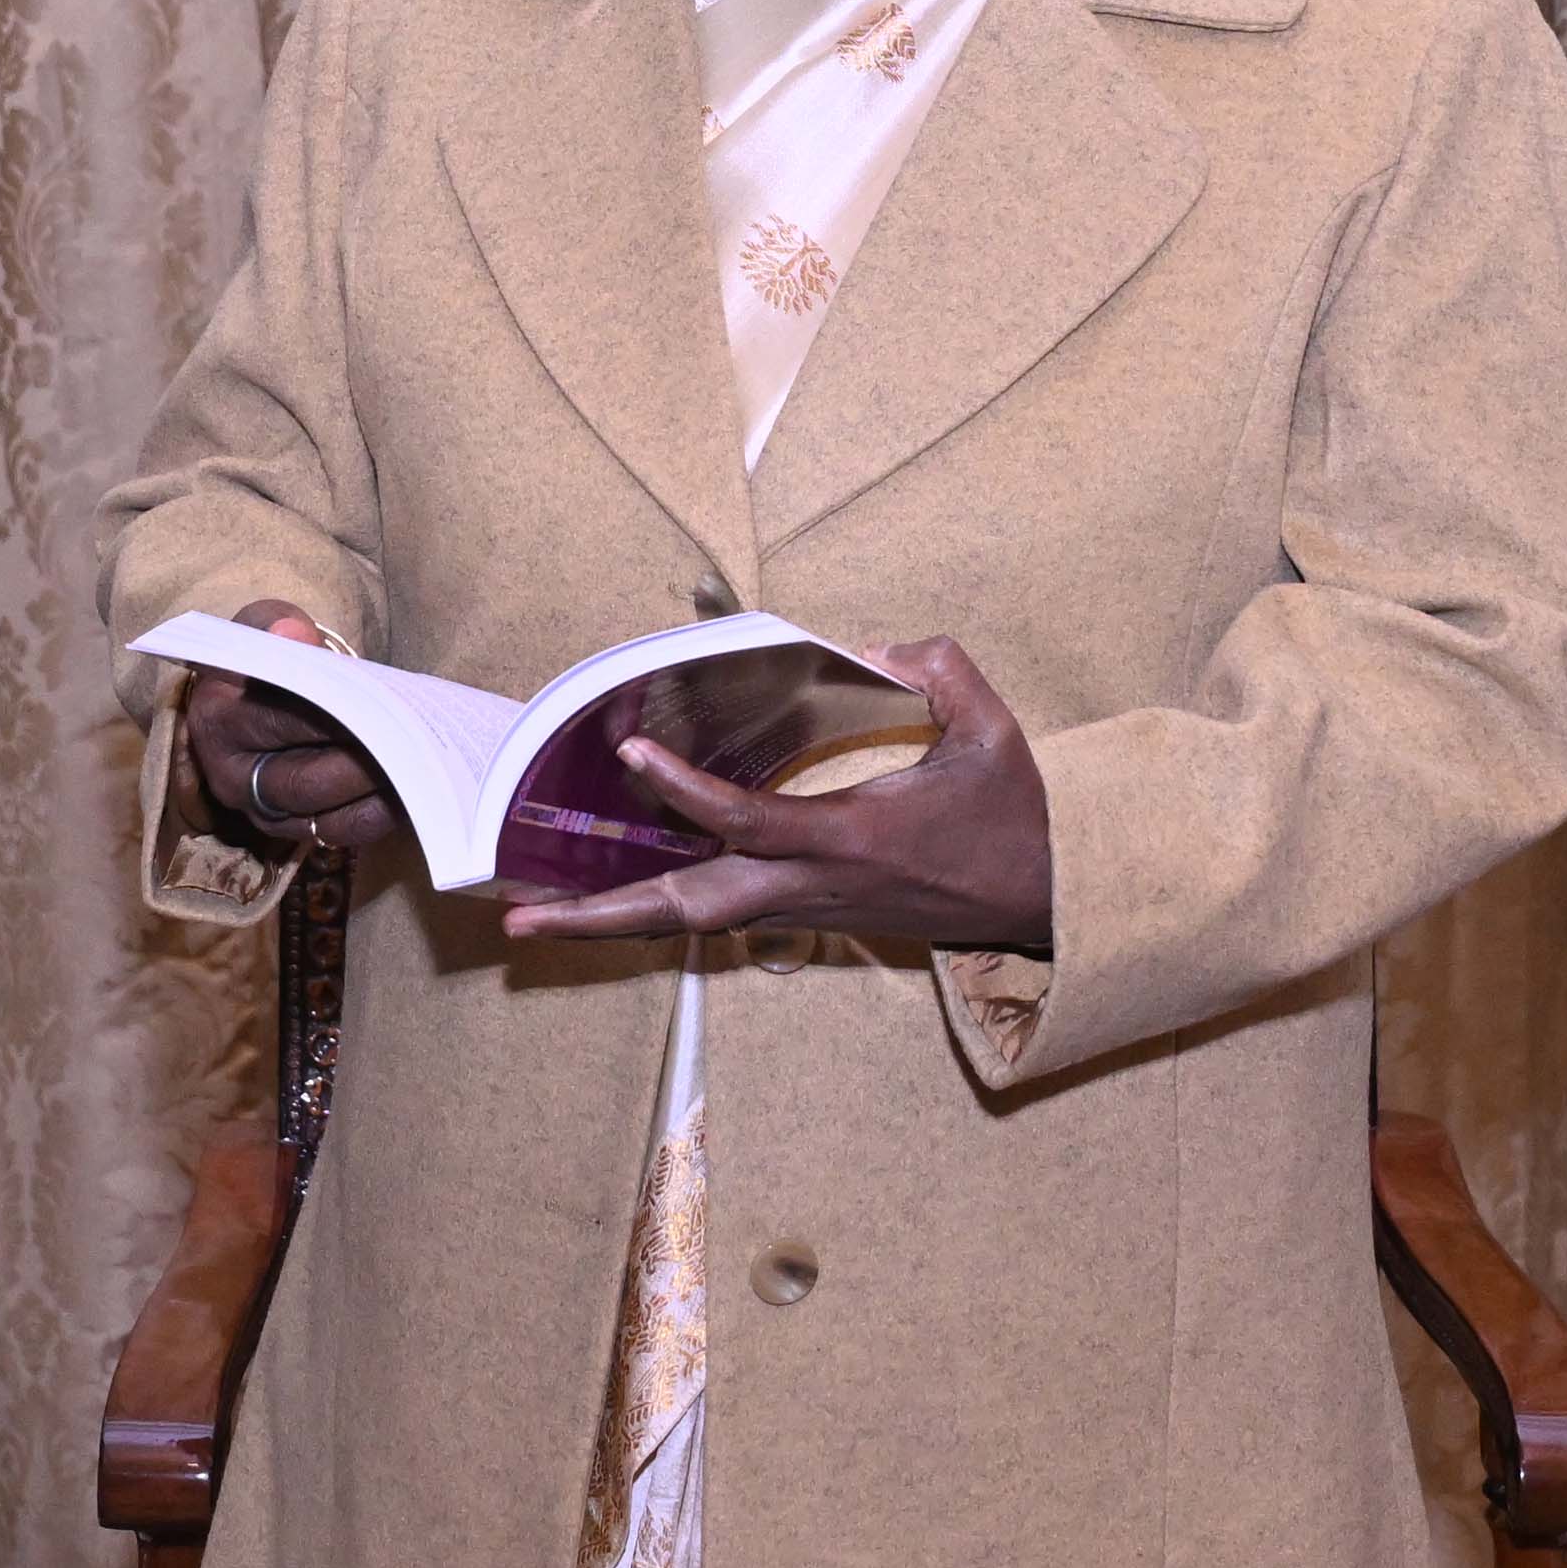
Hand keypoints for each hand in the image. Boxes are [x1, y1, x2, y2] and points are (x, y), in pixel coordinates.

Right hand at [181, 604, 397, 862]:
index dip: (334, 715)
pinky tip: (414, 792)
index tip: (380, 704)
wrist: (254, 696)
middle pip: (304, 780)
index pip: (279, 722)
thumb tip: (294, 633)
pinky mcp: (292, 832)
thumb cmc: (265, 659)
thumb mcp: (262, 628)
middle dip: (364, 762)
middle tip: (412, 742)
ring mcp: (261, 812)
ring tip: (420, 768)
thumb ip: (277, 624)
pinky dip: (378, 816)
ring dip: (376, 794)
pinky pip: (339, 833)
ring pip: (323, 814)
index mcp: (217, 721)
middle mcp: (231, 777)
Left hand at [502, 638, 1055, 953]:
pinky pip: (723, 915)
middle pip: (690, 909)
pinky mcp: (813, 917)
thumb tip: (876, 645)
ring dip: (617, 921)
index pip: (749, 821)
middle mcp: (814, 888)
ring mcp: (809, 911)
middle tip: (521, 913)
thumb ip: (939, 670)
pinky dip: (663, 909)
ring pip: (696, 922)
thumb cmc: (1016, 818)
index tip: (631, 754)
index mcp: (850, 840)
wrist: (1045, 900)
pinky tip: (616, 896)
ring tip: (538, 917)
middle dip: (604, 914)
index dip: (686, 791)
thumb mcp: (994, 729)